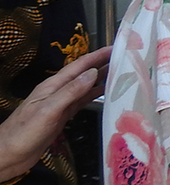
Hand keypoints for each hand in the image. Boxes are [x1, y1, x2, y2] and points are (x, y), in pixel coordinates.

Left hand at [0, 46, 110, 180]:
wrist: (8, 155)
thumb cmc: (23, 132)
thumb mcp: (48, 110)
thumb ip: (70, 91)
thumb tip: (93, 73)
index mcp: (52, 86)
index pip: (79, 66)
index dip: (97, 55)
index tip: (116, 48)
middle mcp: (58, 92)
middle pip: (84, 74)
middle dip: (103, 64)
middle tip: (125, 58)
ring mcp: (60, 104)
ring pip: (85, 87)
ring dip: (101, 79)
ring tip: (121, 73)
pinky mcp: (62, 117)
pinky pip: (82, 102)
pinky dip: (95, 96)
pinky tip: (105, 94)